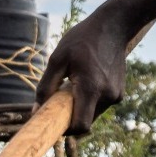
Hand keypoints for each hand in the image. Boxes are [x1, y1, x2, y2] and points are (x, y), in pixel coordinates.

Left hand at [37, 6, 134, 133]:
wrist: (113, 26)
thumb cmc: (81, 40)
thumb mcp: (57, 59)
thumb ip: (45, 87)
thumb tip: (35, 111)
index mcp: (91, 88)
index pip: (80, 126)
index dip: (65, 130)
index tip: (54, 121)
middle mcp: (107, 96)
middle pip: (86, 122)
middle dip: (71, 117)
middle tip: (60, 99)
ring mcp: (116, 95)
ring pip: (93, 114)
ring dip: (81, 107)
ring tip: (75, 84)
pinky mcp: (120, 92)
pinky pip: (101, 105)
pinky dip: (91, 100)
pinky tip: (87, 80)